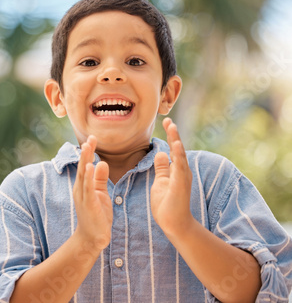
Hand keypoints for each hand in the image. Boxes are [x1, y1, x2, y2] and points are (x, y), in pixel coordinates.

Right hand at [73, 135, 112, 249]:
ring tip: (88, 146)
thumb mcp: (100, 193)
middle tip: (90, 137)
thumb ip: (100, 178)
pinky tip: (90, 166)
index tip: (92, 138)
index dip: (88, 151)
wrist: (92, 237)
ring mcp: (83, 196)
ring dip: (85, 160)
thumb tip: (102, 162)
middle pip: (82, 166)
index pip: (85, 164)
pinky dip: (88, 176)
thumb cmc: (96, 215)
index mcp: (83, 185)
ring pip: (83, 174)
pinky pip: (88, 188)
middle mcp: (80, 188)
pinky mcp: (88, 203)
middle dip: (86, 151)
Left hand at [151, 118, 194, 235]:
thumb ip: (163, 168)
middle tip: (168, 119)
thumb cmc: (167, 205)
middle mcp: (182, 171)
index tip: (166, 122)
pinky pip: (180, 168)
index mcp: (176, 170)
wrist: (173, 224)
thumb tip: (161, 154)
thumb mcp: (161, 182)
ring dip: (176, 140)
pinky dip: (178, 156)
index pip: (173, 149)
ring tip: (172, 126)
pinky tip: (175, 145)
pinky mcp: (180, 184)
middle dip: (173, 134)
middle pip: (178, 148)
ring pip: (181, 155)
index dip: (170, 135)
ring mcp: (182, 177)